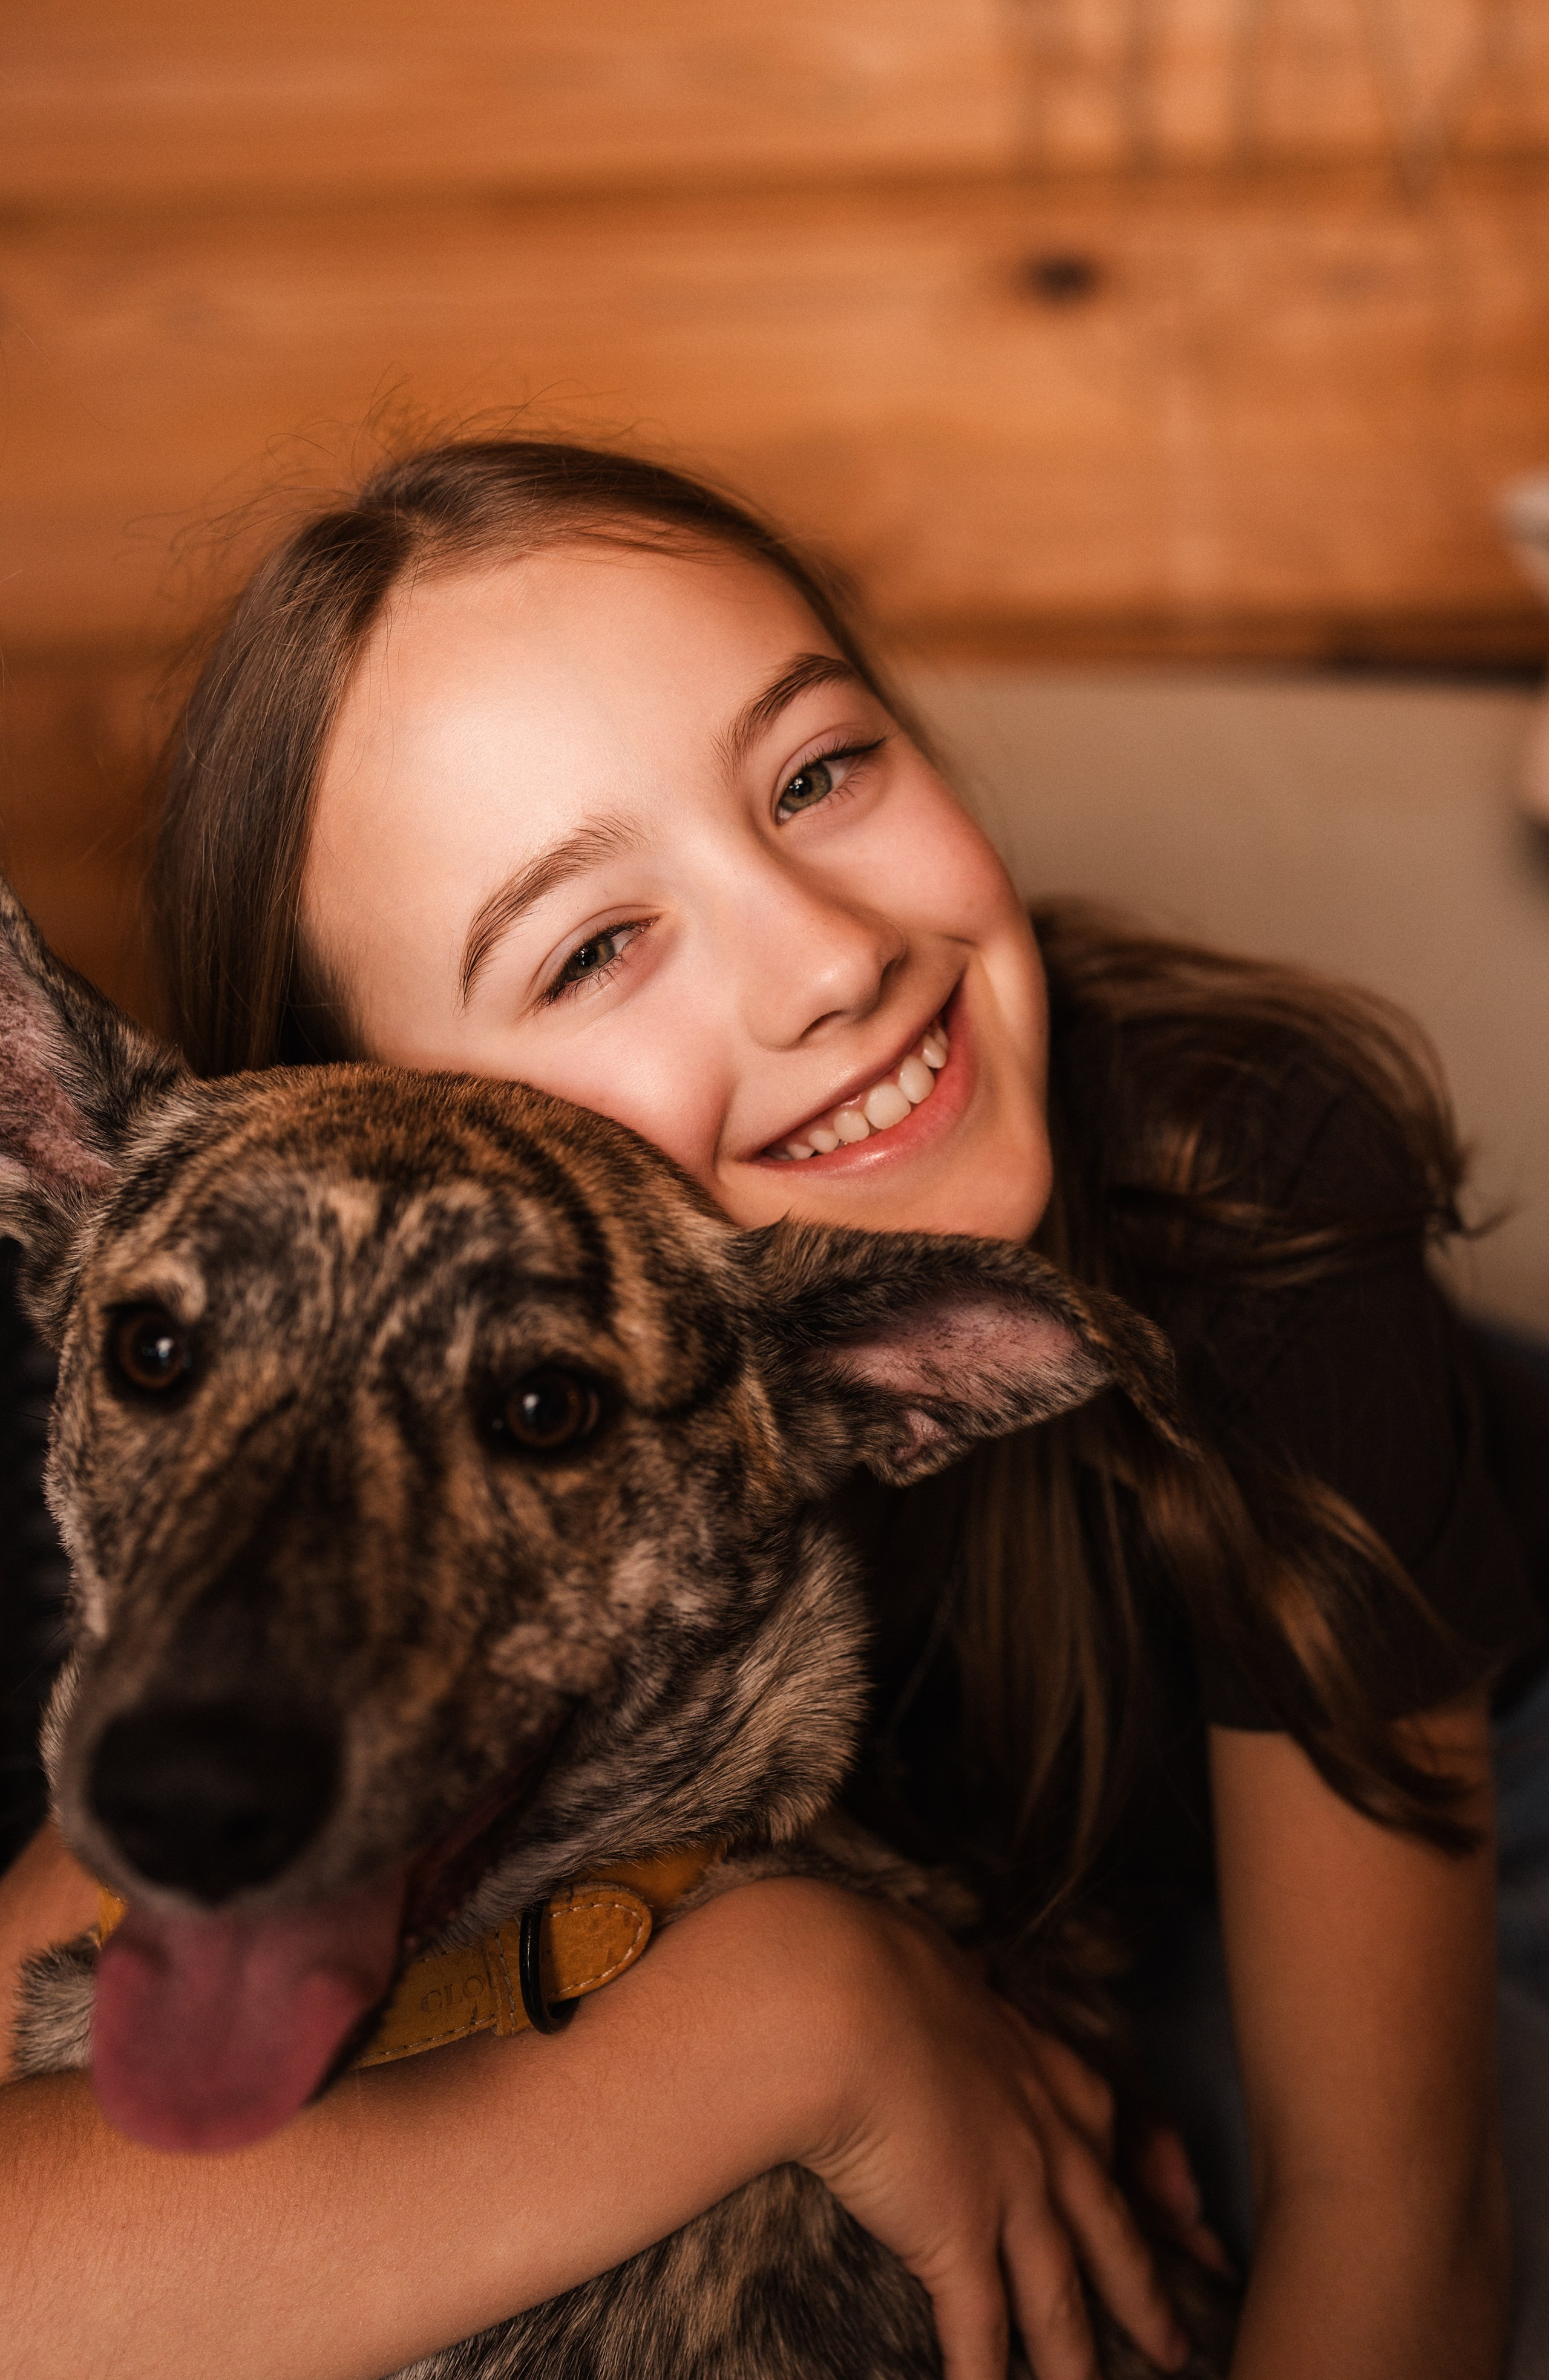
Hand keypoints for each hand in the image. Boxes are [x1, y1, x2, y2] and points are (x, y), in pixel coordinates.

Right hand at [793, 1893, 1192, 2379]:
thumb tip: (938, 1963)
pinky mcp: (958, 2237)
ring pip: (1060, 2297)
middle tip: (1177, 2346)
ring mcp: (1008, 2191)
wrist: (836, 1997)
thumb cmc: (868, 1963)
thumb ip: (949, 1980)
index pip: (1104, 2125)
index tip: (1182, 2204)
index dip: (1145, 2172)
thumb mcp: (930, 1960)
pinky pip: (979, 2330)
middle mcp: (1040, 2135)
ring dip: (1076, 2360)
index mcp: (1034, 2063)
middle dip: (1143, 2293)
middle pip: (1107, 2231)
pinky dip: (985, 2376)